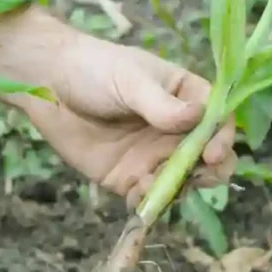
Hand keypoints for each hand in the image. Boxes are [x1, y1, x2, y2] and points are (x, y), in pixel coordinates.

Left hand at [23, 34, 236, 207]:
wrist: (48, 85)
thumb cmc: (95, 69)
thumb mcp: (131, 80)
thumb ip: (162, 105)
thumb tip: (199, 118)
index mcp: (185, 99)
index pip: (218, 121)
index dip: (222, 138)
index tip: (212, 152)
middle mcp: (175, 131)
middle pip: (208, 157)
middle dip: (211, 171)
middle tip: (200, 176)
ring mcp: (152, 156)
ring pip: (181, 182)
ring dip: (179, 189)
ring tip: (162, 184)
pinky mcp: (127, 177)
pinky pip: (147, 197)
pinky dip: (149, 202)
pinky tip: (140, 195)